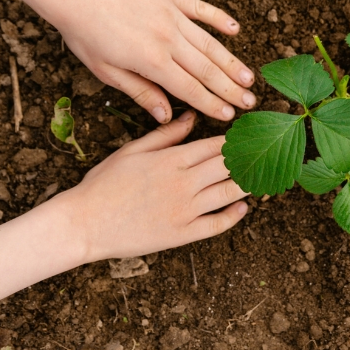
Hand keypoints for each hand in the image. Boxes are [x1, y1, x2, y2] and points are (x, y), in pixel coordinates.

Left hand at [48, 0, 256, 121]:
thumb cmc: (84, 33)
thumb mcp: (106, 71)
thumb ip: (141, 92)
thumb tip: (167, 116)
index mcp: (150, 61)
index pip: (190, 88)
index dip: (212, 103)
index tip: (230, 115)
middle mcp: (167, 38)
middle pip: (207, 69)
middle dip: (231, 88)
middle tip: (251, 101)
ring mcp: (171, 14)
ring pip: (209, 43)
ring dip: (232, 61)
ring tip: (249, 77)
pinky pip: (201, 9)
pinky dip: (220, 19)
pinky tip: (235, 30)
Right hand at [64, 111, 249, 262]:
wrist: (84, 223)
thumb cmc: (104, 184)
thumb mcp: (132, 151)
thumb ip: (165, 135)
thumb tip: (190, 116)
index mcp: (172, 159)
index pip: (216, 145)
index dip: (238, 141)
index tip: (252, 137)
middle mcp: (184, 182)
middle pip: (229, 166)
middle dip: (250, 159)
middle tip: (265, 155)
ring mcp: (186, 209)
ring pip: (230, 193)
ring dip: (249, 184)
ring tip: (261, 178)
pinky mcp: (183, 233)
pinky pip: (218, 224)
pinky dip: (235, 215)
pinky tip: (243, 207)